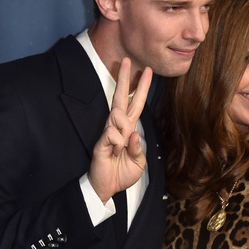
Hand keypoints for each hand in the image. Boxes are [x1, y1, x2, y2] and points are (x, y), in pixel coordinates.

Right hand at [88, 58, 152, 202]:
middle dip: (124, 78)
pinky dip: (118, 144)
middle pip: (121, 98)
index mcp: (128, 129)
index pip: (136, 104)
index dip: (141, 88)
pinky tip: (115, 152)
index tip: (147, 71)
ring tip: (121, 148)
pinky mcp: (101, 142)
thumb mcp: (138, 162)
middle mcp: (118, 127)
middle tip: (126, 60)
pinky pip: (113, 134)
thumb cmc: (121, 173)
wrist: (107, 188)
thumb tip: (133, 134)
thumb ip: (138, 147)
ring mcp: (108, 133)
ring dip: (124, 130)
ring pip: (118, 116)